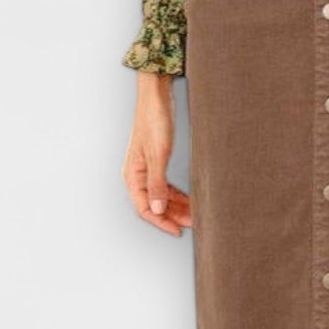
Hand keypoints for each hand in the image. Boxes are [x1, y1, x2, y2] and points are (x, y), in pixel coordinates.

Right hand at [124, 71, 192, 236]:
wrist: (157, 97)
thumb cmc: (154, 121)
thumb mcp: (158, 155)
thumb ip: (157, 184)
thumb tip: (157, 209)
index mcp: (132, 176)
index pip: (144, 209)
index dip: (161, 222)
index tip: (178, 230)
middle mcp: (138, 175)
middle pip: (155, 205)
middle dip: (173, 216)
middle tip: (193, 224)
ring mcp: (147, 169)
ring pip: (162, 197)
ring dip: (177, 207)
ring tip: (195, 214)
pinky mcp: (157, 162)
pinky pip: (166, 186)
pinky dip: (178, 195)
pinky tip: (190, 199)